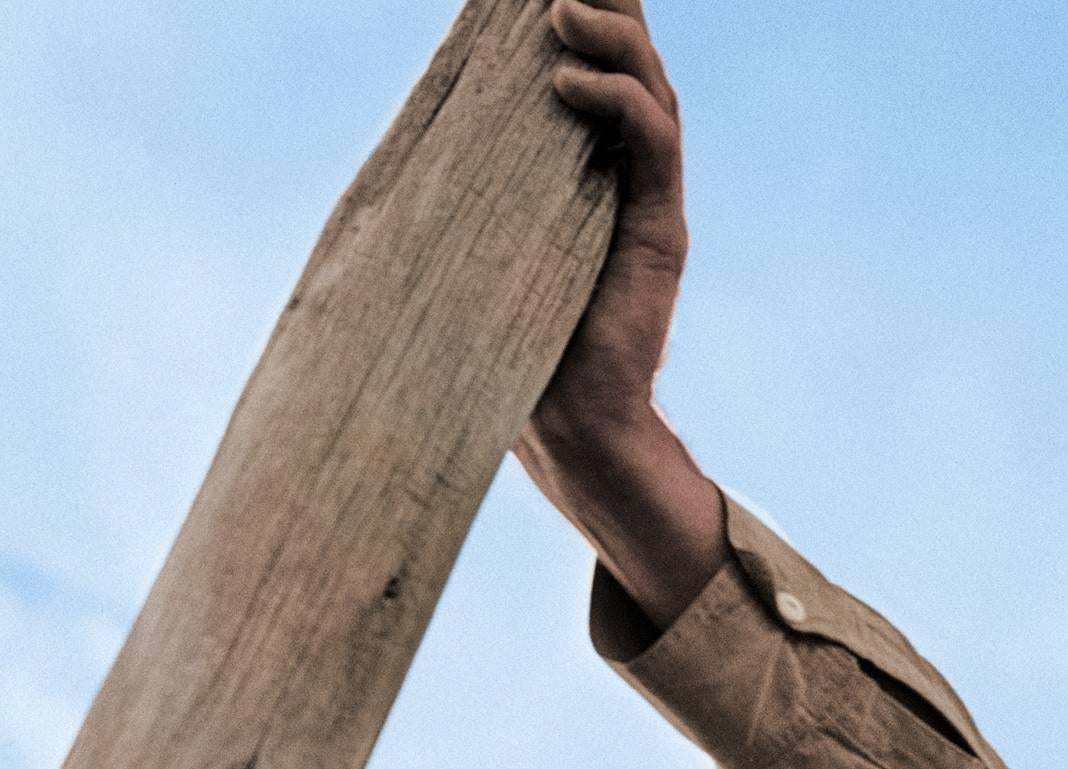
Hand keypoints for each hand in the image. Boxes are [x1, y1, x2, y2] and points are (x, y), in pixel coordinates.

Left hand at [520, 0, 727, 630]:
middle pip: (633, 64)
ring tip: (556, 8)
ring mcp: (648, 201)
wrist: (572, 427)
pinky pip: (653, 141)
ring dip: (610, 38)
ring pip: (649, 88)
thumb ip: (473, 187)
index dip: (585, 20)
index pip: (595, 74)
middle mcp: (624, 178)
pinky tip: (568, 83)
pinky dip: (618, 102)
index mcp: (587, 175)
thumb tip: (408, 132)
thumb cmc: (514, 347)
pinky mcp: (660, 230)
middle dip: (610, 6)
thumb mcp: (480, 249)